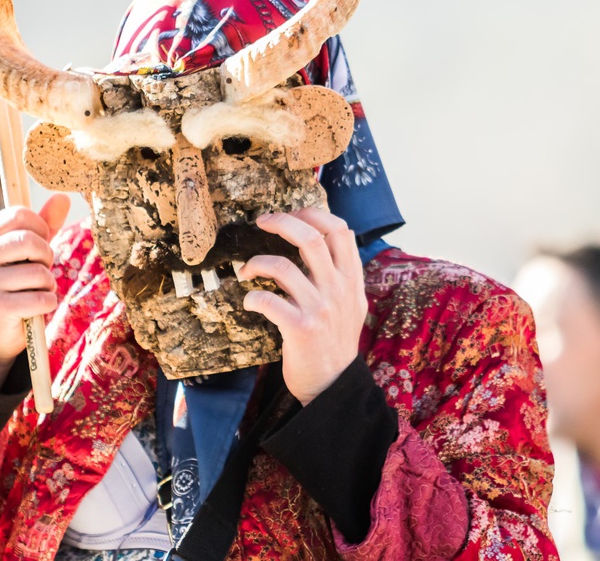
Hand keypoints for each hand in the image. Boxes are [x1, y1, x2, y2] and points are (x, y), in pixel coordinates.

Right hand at [0, 193, 69, 387]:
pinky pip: (39, 299)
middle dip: (47, 257)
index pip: (20, 215)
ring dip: (48, 284)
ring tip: (37, 291)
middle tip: (42, 270)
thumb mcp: (29, 250)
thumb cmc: (17, 281)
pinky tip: (36, 307)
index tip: (40, 245)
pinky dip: (47, 303)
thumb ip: (45, 223)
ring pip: (38, 272)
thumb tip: (62, 196)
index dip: (41, 229)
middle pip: (29, 241)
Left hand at [240, 208, 366, 404]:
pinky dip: (253, 297)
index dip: (314, 215)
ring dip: (257, 262)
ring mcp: (320, 309)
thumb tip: (322, 240)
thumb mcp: (351, 304)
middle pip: (311, 238)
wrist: (333, 385)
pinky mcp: (300, 329)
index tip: (292, 215)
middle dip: (282, 222)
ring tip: (248, 270)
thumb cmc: (335, 342)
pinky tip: (251, 302)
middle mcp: (338, 290)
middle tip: (262, 222)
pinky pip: (268, 301)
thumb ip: (341, 274)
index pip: (340, 231)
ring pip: (283, 267)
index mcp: (351, 279)